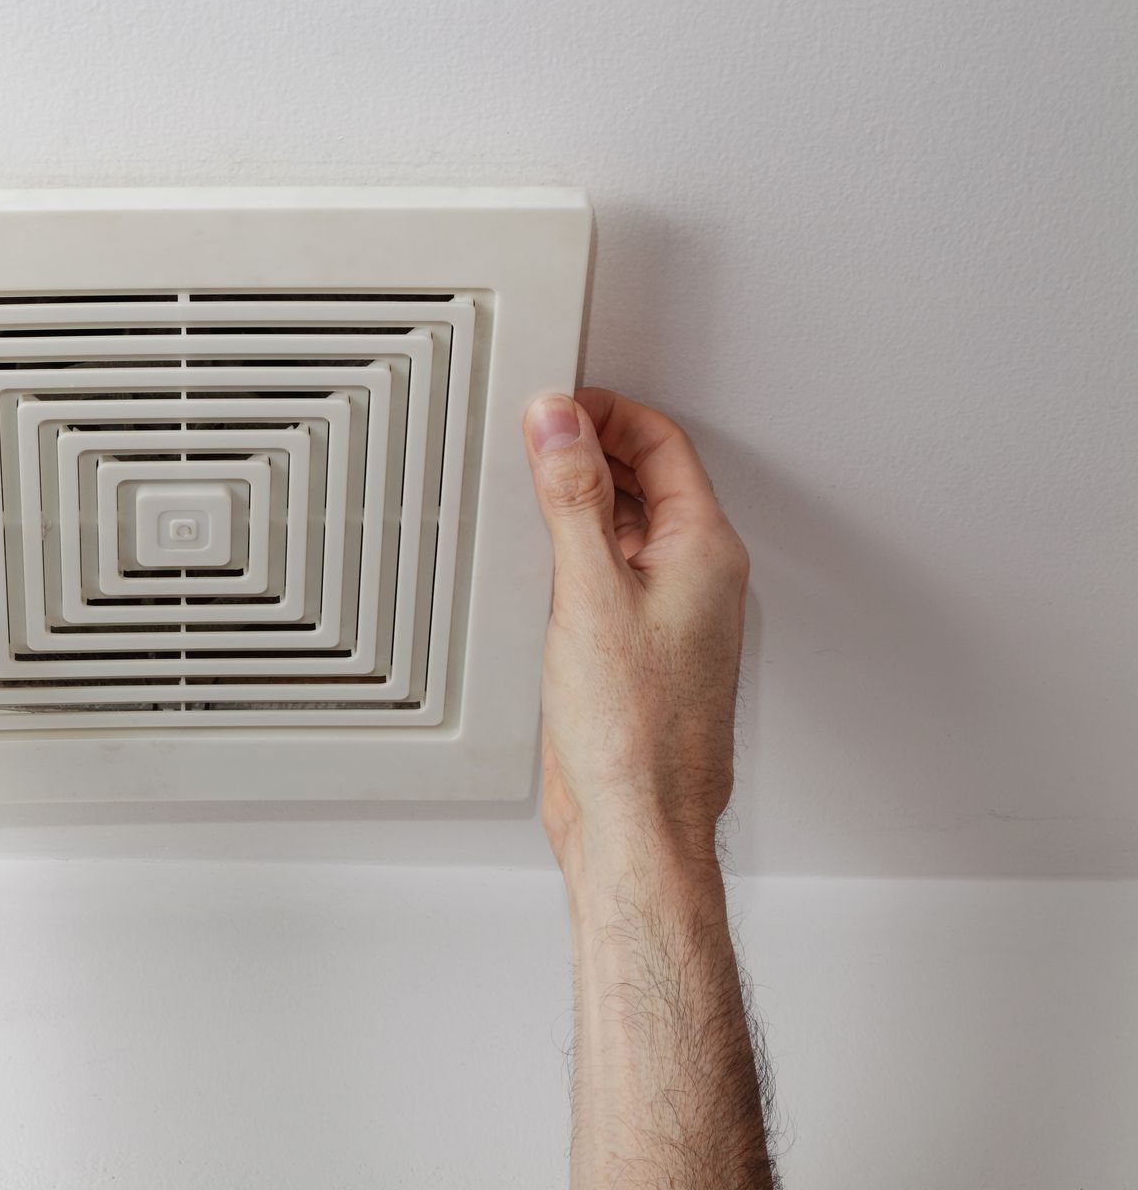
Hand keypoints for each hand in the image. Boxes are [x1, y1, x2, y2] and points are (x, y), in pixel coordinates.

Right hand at [521, 389, 748, 875]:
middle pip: (646, 482)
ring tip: (524, 490)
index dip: (608, 413)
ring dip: (578, 502)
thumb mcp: (590, 592)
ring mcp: (666, 617)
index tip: (555, 404)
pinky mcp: (634, 651)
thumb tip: (560, 422)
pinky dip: (570, 553)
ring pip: (624, 530)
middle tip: (530, 438)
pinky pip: (606, 576)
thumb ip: (572, 498)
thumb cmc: (634, 731)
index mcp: (704, 553)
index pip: (663, 446)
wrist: (635, 824)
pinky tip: (531, 563)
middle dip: (589, 450)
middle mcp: (694, 580)